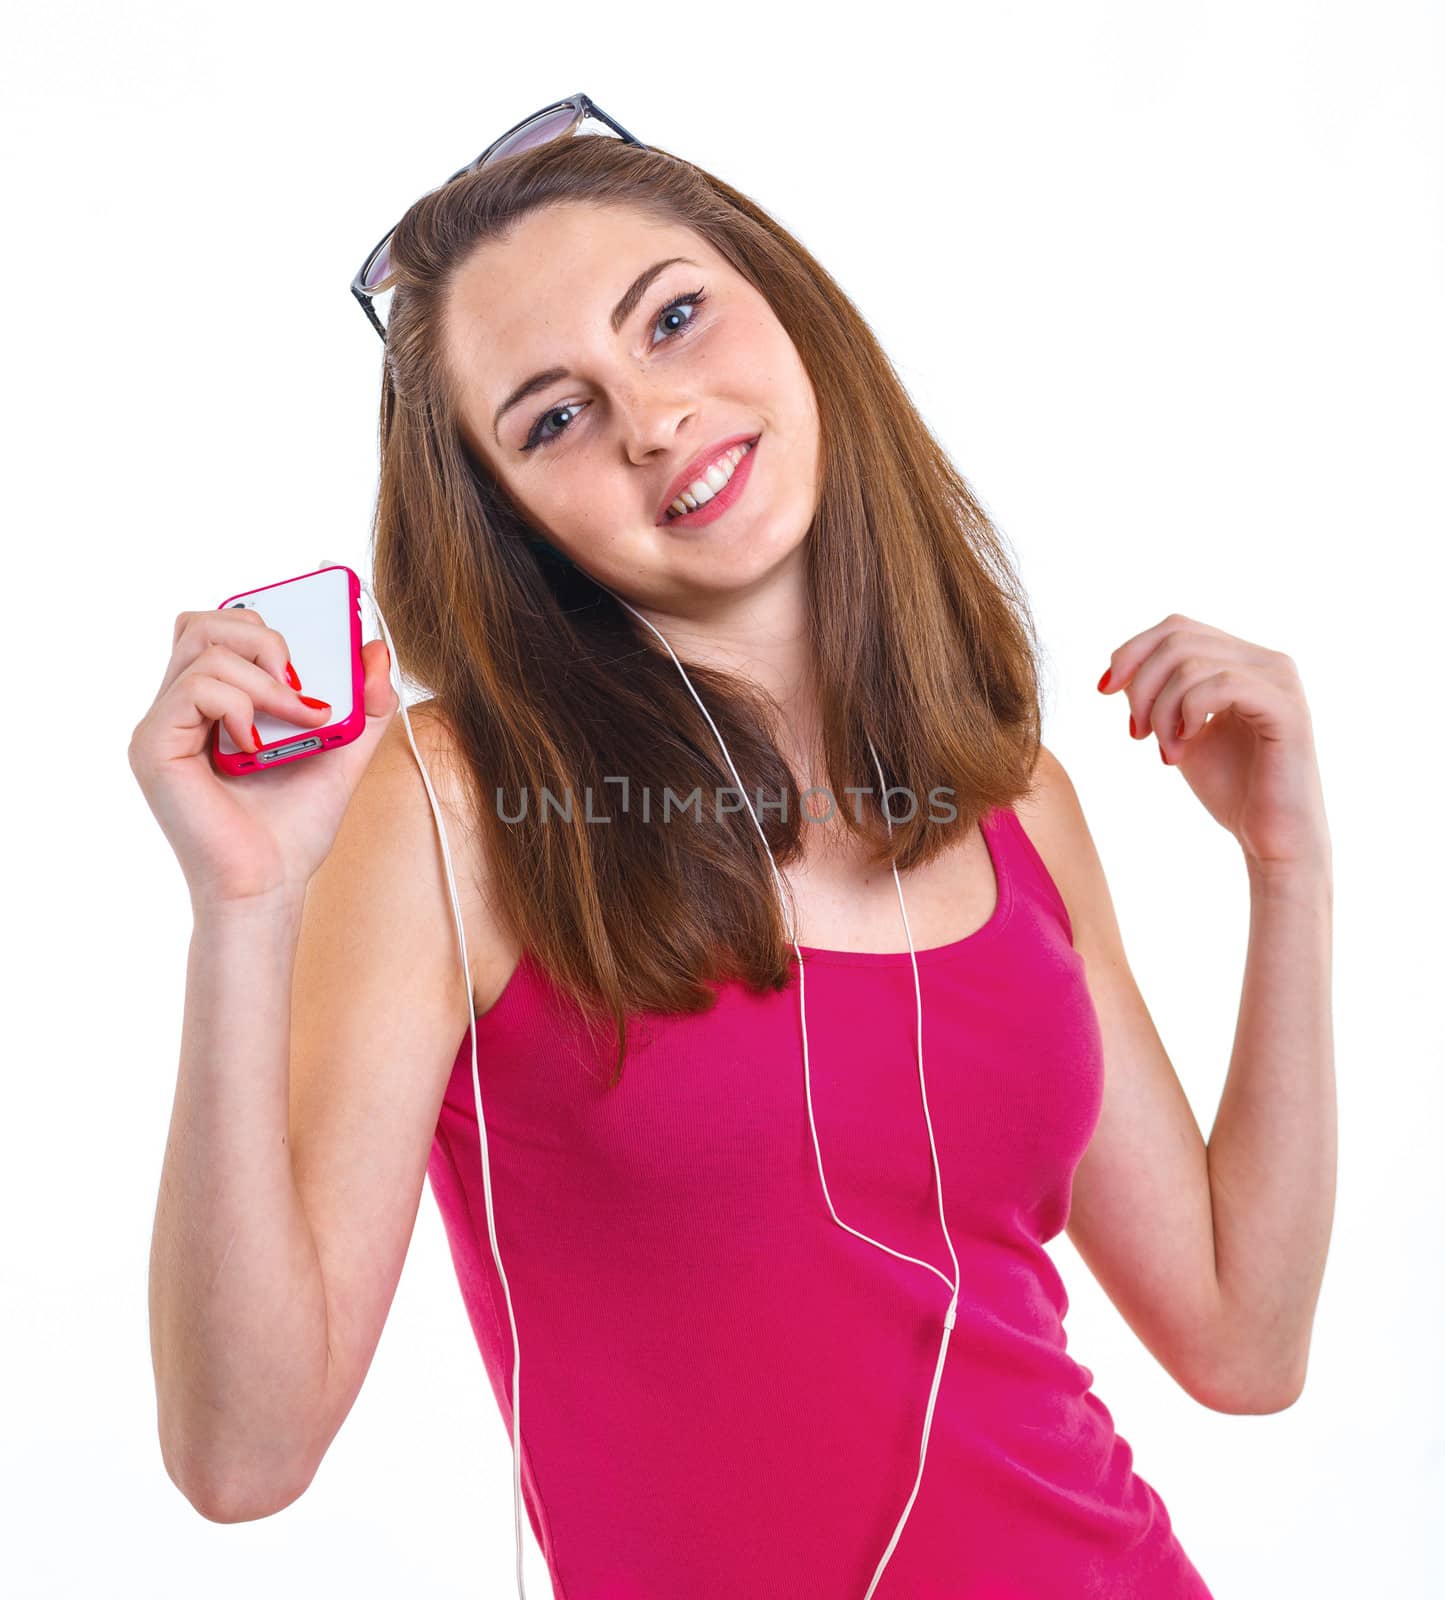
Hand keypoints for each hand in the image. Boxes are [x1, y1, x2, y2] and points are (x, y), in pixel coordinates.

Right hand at [128, 606, 399, 908]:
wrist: (270, 885)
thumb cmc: (294, 828)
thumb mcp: (343, 752)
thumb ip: (362, 703)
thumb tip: (376, 647)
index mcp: (218, 702)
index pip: (226, 625)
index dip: (267, 602)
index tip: (322, 577)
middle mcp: (183, 706)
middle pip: (208, 621)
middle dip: (269, 639)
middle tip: (303, 689)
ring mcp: (163, 723)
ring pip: (206, 646)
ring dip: (267, 679)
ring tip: (296, 724)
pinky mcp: (153, 744)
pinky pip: (198, 687)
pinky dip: (243, 707)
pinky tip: (257, 746)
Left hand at [1098, 613, 1329, 873]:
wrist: (1270, 838)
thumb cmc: (1230, 787)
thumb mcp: (1178, 730)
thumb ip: (1157, 693)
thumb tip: (1120, 663)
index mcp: (1242, 660)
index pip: (1176, 627)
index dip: (1131, 652)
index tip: (1104, 691)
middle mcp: (1266, 660)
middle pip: (1177, 640)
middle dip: (1141, 687)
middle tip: (1137, 733)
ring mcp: (1280, 680)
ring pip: (1192, 663)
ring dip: (1162, 710)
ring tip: (1165, 752)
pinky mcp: (1287, 707)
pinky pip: (1222, 684)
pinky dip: (1189, 712)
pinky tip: (1186, 744)